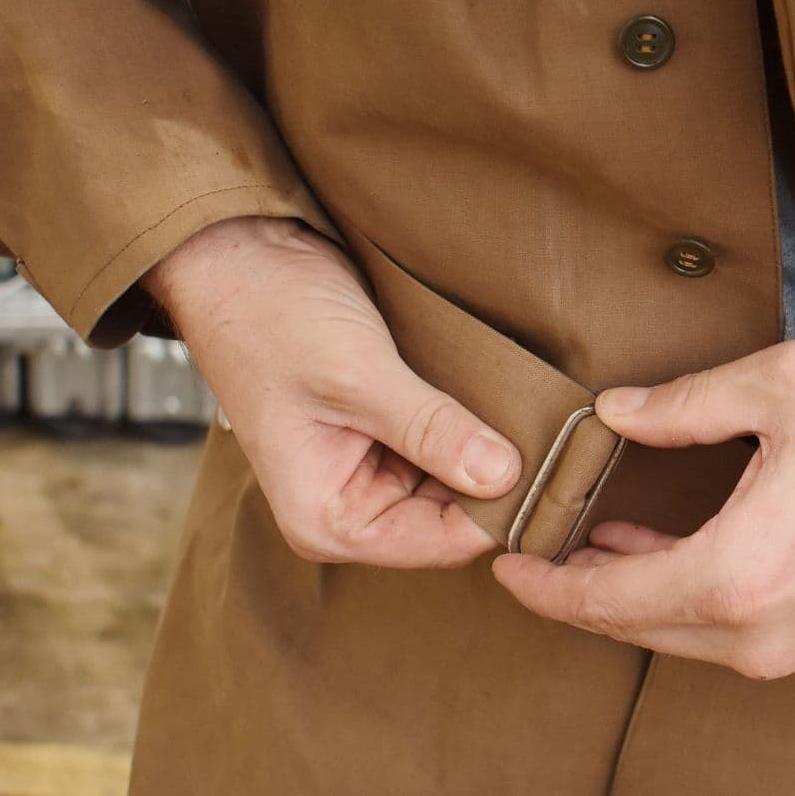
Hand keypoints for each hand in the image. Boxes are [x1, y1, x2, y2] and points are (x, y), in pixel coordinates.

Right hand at [145, 216, 520, 566]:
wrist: (236, 253)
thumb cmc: (271, 316)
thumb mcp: (357, 375)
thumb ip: (430, 430)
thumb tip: (504, 476)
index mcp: (327, 519)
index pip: (440, 542)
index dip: (499, 511)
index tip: (554, 469)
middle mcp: (347, 508)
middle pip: (455, 517)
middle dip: (500, 478)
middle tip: (557, 433)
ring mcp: (367, 470)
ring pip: (458, 480)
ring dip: (492, 447)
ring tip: (533, 409)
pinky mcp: (384, 432)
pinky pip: (446, 444)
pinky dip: (474, 423)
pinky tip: (504, 396)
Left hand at [492, 340, 794, 676]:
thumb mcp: (782, 390)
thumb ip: (683, 405)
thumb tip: (612, 413)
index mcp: (733, 579)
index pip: (602, 600)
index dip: (543, 584)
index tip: (503, 561)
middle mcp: (752, 636)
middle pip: (628, 626)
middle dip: (570, 591)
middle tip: (527, 551)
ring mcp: (783, 650)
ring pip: (668, 634)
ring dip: (617, 594)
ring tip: (577, 545)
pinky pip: (710, 631)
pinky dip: (665, 599)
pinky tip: (643, 554)